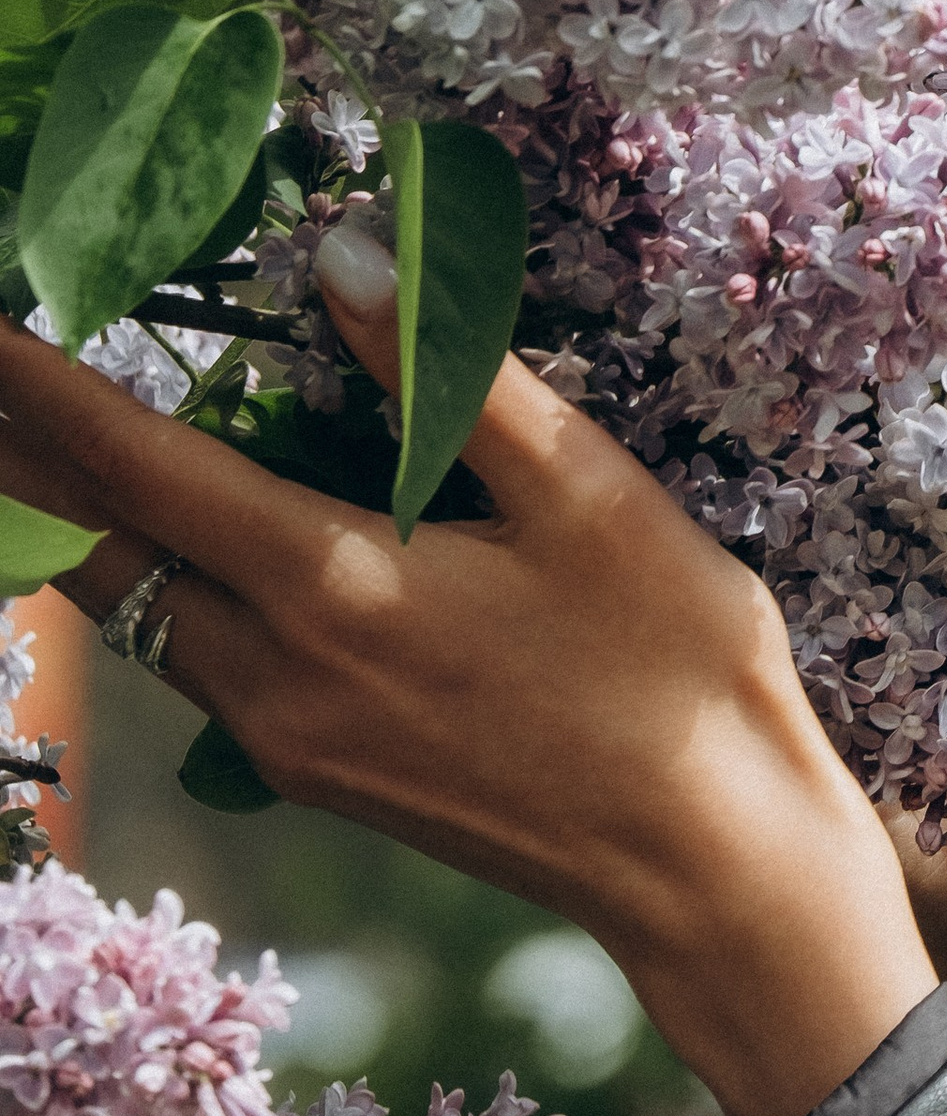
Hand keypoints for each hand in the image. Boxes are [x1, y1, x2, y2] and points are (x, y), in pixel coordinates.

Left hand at [0, 237, 946, 1115]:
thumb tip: (337, 253)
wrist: (711, 862)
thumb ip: (448, 372)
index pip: (140, 468)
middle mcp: (280, 675)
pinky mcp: (322, 772)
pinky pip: (192, 658)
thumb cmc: (673, 661)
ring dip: (81, 522)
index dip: (42, 389)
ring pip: (136, 612)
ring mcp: (292, 738)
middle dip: (27, 460)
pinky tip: (173, 542)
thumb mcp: (586, 492)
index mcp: (335, 588)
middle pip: (99, 551)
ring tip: (46, 442)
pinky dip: (150, 580)